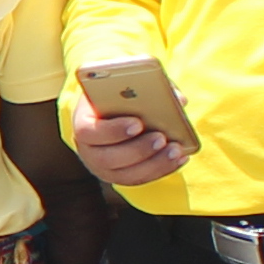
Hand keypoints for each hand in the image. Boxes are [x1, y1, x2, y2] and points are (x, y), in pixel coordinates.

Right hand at [67, 94, 190, 189]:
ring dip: (154, 163)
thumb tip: (178, 99)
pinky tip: (181, 158)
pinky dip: (162, 169)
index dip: (114, 130)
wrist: (109, 112)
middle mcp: (88, 150)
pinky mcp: (120, 176)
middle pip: (108, 158)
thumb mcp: (125, 84)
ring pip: (126, 174)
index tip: (138, 123)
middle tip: (162, 138)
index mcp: (82, 123)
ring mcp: (103, 168)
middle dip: (138, 150)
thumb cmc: (118, 95)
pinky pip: (140, 179)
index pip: (89, 132)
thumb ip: (149, 86)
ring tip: (176, 150)